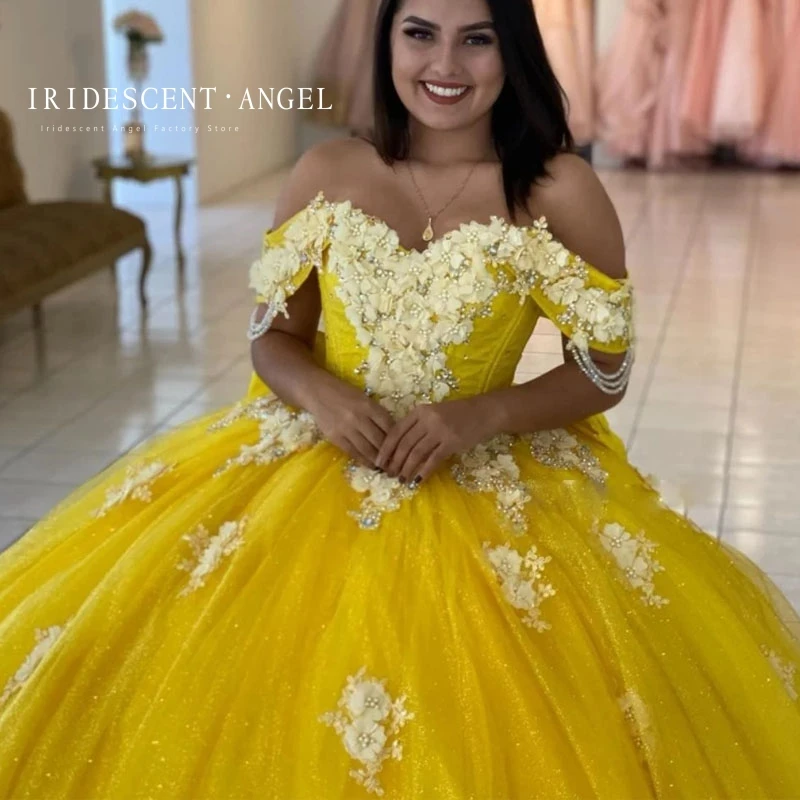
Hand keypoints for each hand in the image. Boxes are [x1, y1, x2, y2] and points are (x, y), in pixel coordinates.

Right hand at [308, 382, 395, 468]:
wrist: (317, 391)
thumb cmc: (344, 393)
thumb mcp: (364, 398)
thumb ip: (377, 413)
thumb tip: (393, 433)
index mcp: (369, 406)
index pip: (389, 426)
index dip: (398, 440)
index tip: (404, 449)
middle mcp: (359, 418)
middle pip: (380, 441)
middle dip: (390, 454)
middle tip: (398, 463)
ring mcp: (346, 429)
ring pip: (368, 449)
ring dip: (378, 461)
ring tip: (386, 468)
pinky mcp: (336, 437)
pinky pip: (353, 452)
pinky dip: (364, 461)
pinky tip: (371, 465)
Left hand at [374, 397, 499, 485]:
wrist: (484, 412)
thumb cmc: (457, 415)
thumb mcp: (433, 414)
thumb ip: (417, 426)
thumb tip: (398, 449)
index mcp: (419, 411)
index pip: (396, 431)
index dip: (385, 449)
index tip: (378, 462)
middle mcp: (427, 419)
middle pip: (404, 444)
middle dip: (394, 462)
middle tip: (389, 475)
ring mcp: (439, 431)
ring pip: (416, 453)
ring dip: (407, 469)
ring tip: (401, 479)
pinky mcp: (451, 442)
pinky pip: (433, 460)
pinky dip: (424, 472)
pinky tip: (418, 480)